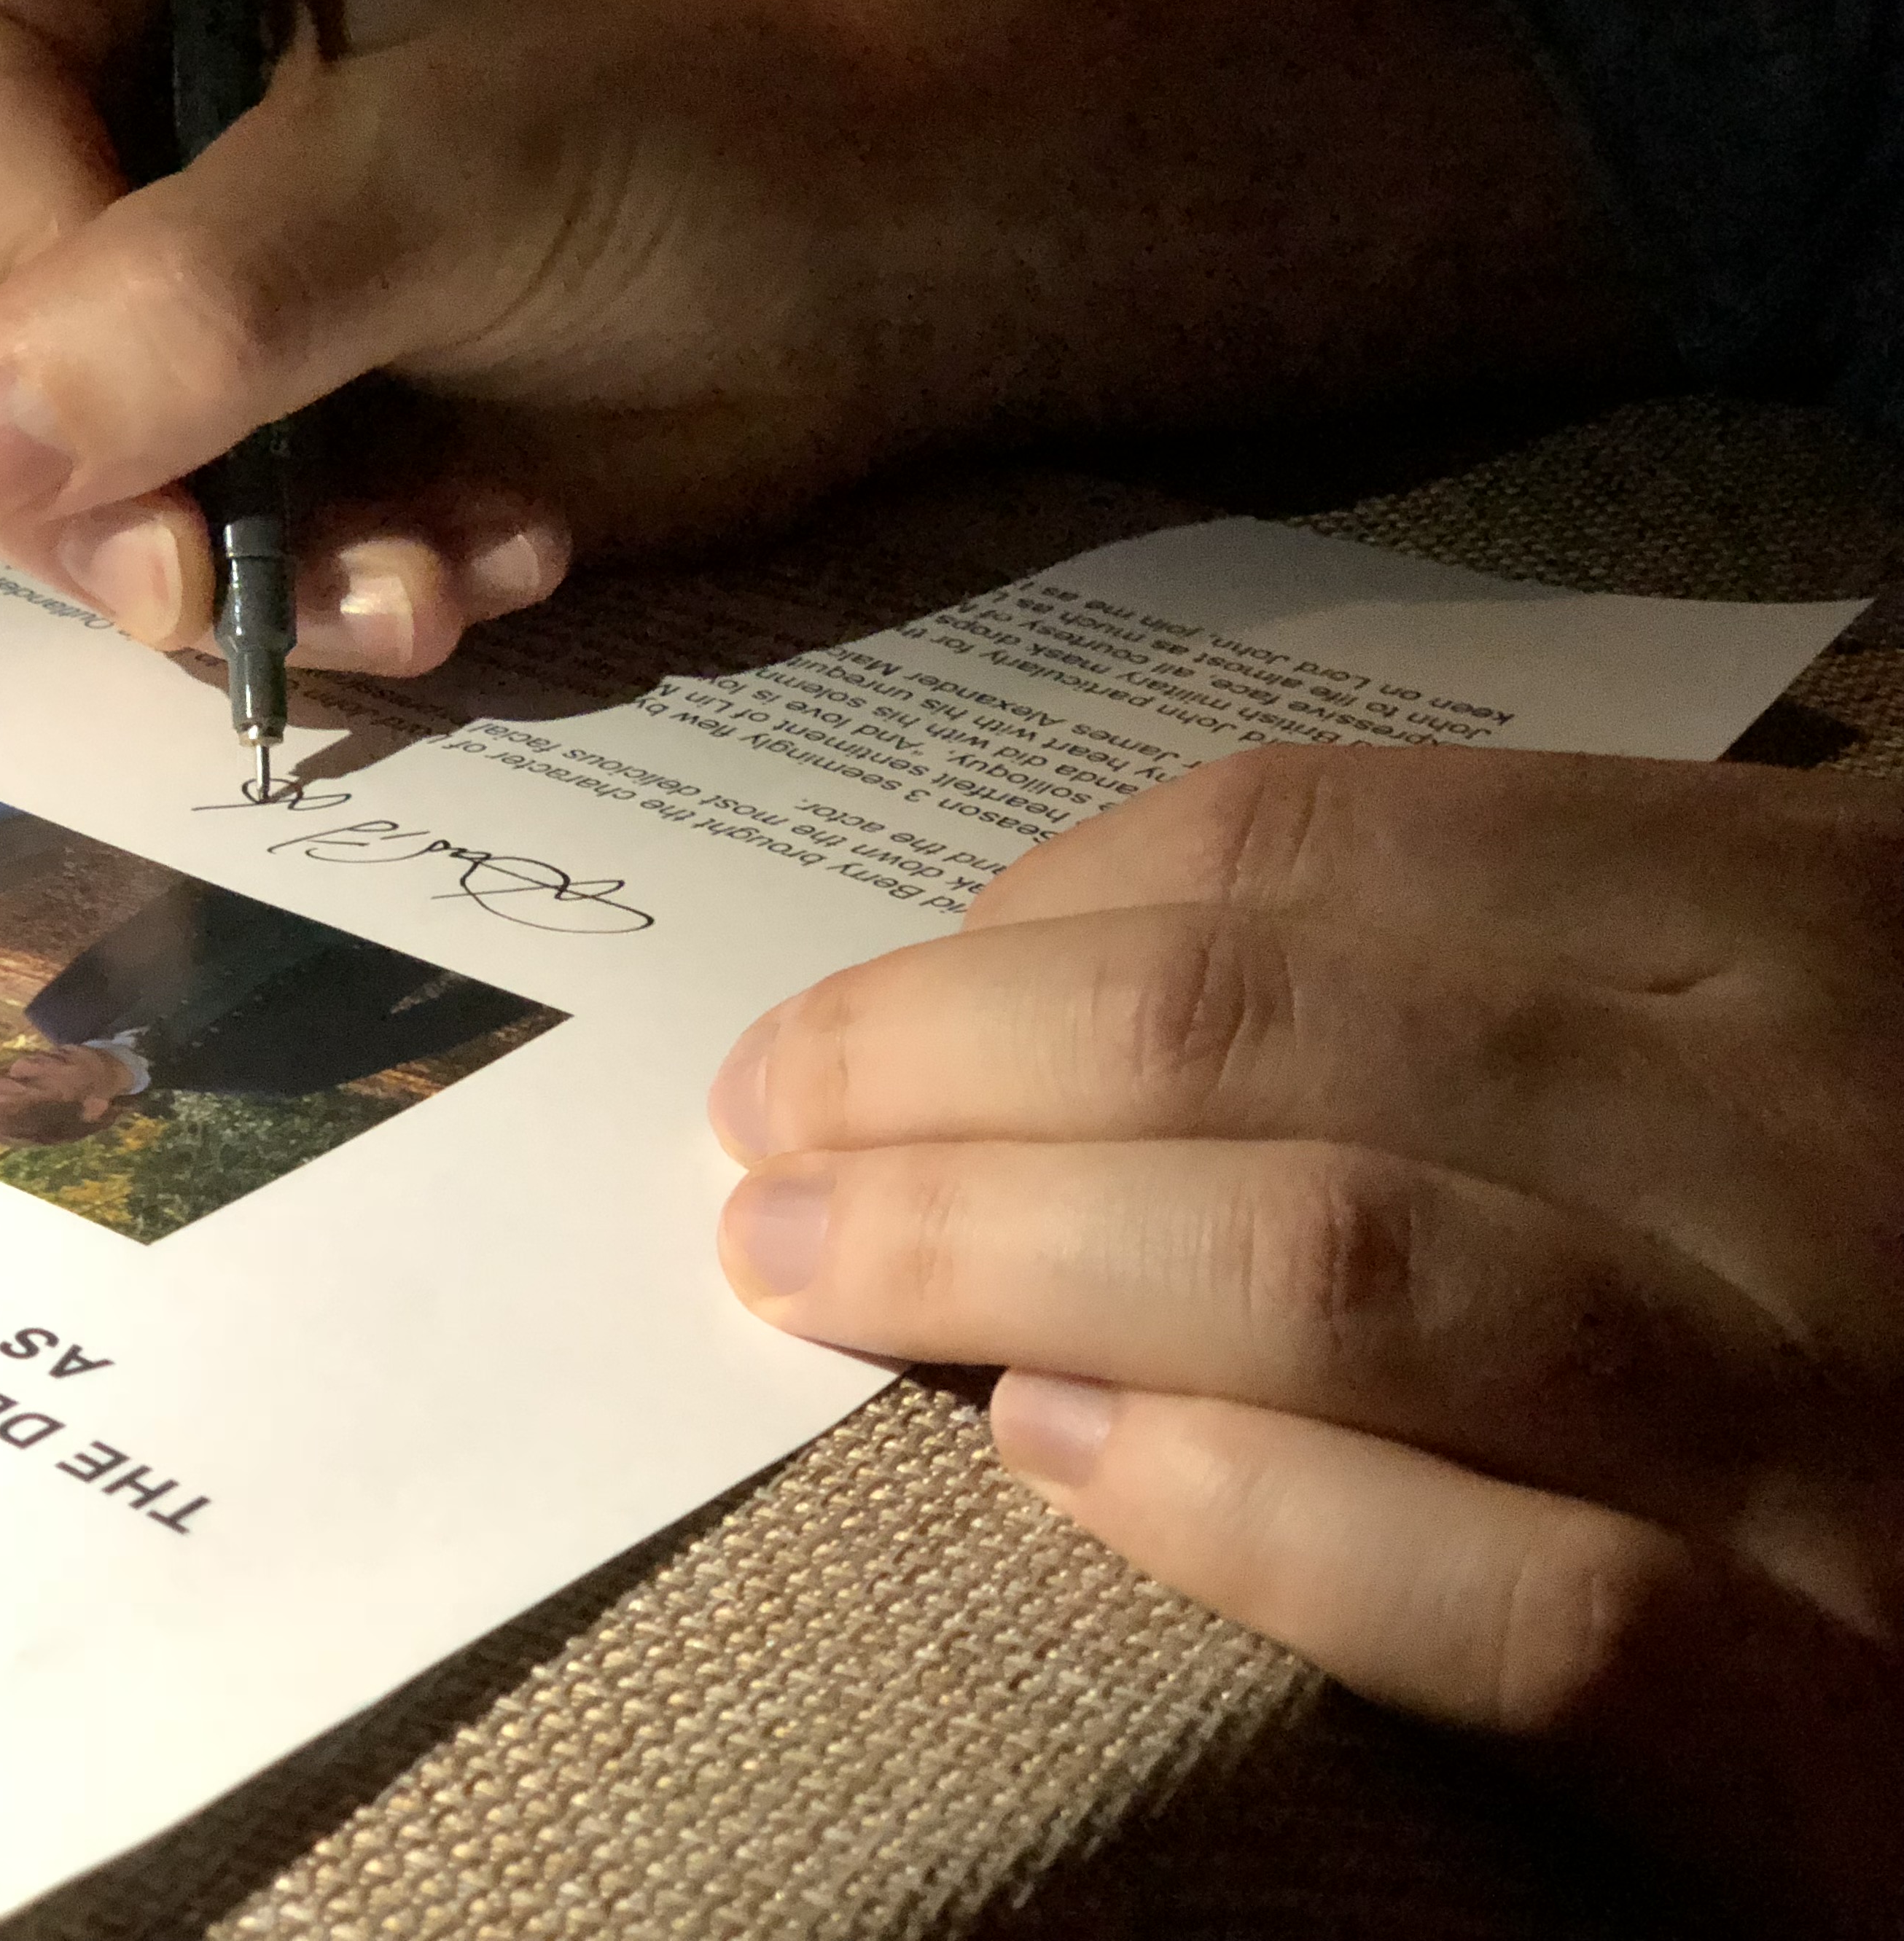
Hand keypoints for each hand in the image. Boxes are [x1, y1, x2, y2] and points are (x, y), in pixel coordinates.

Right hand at [0, 0, 1644, 672]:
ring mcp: (160, 307)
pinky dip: (314, 614)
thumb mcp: (464, 169)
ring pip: (28, 485)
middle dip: (71, 476)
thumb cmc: (701, 137)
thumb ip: (216, 286)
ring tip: (438, 572)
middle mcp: (99, 125)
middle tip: (213, 569)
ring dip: (222, 574)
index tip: (165, 375)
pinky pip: (171, 577)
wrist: (889, 269)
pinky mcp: (248, 456)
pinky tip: (477, 576)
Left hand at [710, 745, 1903, 1931]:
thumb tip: (1041, 977)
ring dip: (1006, 1251)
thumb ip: (1473, 975)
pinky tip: (1054, 1462)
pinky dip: (1252, 1513)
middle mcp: (1808, 1124)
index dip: (1014, 922)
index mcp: (1784, 914)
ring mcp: (1833, 1412)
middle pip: (1258, 1029)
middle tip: (765, 1129)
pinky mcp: (1850, 1707)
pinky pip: (1520, 1599)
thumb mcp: (1720, 1033)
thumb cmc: (1869, 1253)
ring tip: (814, 1268)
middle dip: (941, 1070)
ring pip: (1333, 1260)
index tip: (850, 1012)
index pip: (1308, 850)